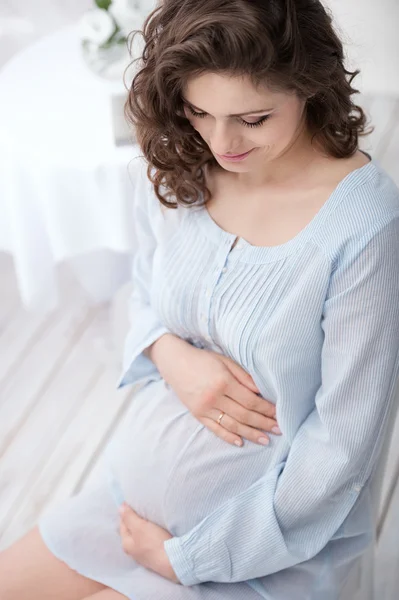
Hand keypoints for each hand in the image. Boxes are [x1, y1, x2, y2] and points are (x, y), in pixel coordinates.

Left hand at [118, 503, 179, 583]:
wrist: (174, 560)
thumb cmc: (154, 542)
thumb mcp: (139, 527)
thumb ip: (129, 517)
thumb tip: (120, 508)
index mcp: (126, 544)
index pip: (123, 524)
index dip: (127, 512)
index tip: (133, 503)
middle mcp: (133, 551)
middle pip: (132, 530)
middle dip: (135, 520)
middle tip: (142, 508)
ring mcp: (144, 555)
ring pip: (141, 536)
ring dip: (144, 527)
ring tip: (150, 517)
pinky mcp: (155, 556)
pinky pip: (150, 541)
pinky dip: (151, 534)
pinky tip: (157, 530)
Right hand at [149, 334, 280, 446]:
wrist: (174, 362)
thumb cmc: (203, 359)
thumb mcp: (225, 361)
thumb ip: (244, 376)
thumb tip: (262, 392)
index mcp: (223, 382)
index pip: (250, 401)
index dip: (266, 409)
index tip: (279, 414)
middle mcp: (214, 397)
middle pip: (244, 415)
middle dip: (263, 424)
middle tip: (279, 430)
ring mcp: (204, 408)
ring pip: (232, 425)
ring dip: (250, 434)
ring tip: (265, 440)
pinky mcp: (197, 414)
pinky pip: (215, 429)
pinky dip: (228, 437)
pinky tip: (241, 442)